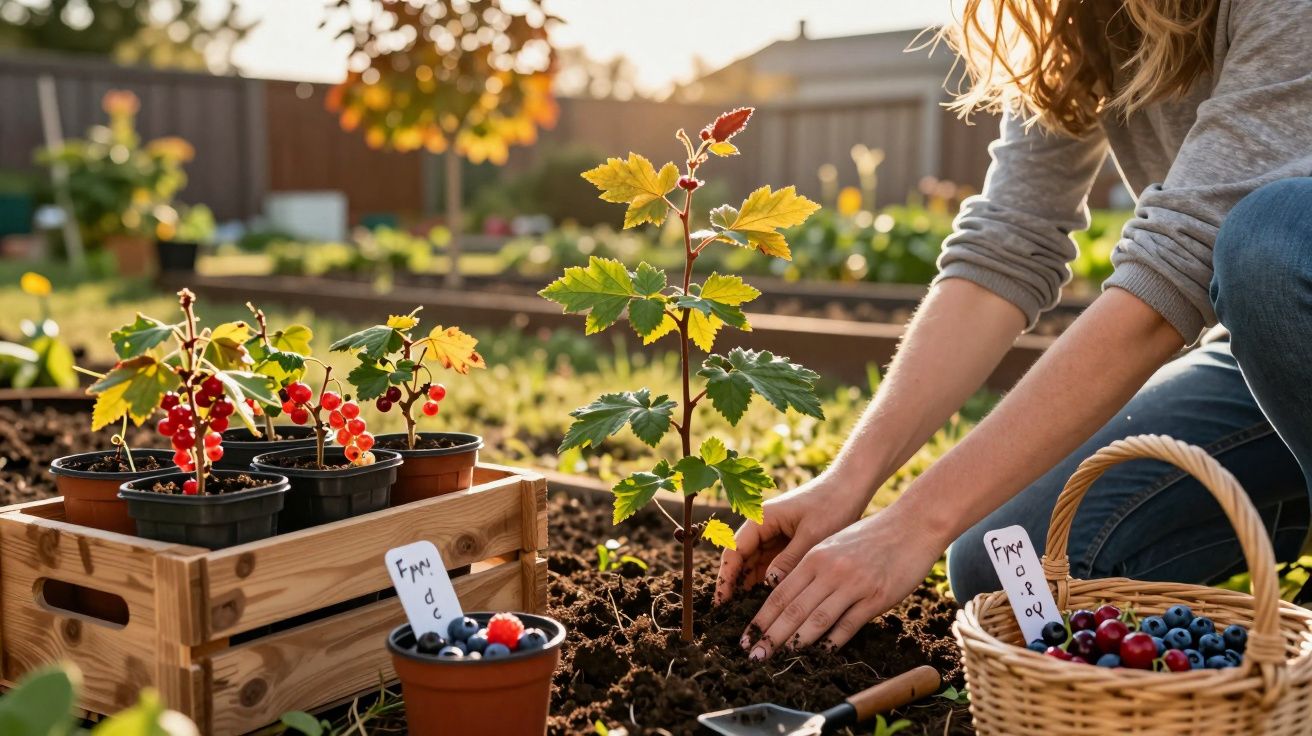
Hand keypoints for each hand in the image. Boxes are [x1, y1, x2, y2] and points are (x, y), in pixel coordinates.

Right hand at [714, 474, 866, 604]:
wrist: (850, 488)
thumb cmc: (832, 505)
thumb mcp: (812, 535)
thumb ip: (790, 560)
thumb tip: (769, 585)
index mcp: (762, 519)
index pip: (734, 551)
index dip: (725, 578)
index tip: (721, 604)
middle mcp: (763, 527)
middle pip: (741, 561)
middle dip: (735, 587)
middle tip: (732, 618)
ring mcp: (774, 536)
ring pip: (755, 567)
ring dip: (751, 588)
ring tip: (749, 617)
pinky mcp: (786, 544)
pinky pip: (771, 566)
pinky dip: (769, 583)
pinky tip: (769, 604)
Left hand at [741, 506, 946, 659]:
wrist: (912, 524)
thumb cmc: (870, 535)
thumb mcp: (833, 544)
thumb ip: (811, 568)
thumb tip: (789, 597)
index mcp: (815, 557)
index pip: (779, 594)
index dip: (761, 619)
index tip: (747, 637)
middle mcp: (830, 570)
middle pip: (792, 609)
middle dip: (770, 636)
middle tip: (754, 656)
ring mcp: (853, 585)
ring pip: (816, 620)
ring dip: (795, 644)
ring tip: (779, 660)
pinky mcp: (876, 597)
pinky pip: (848, 625)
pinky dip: (831, 643)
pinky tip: (818, 656)